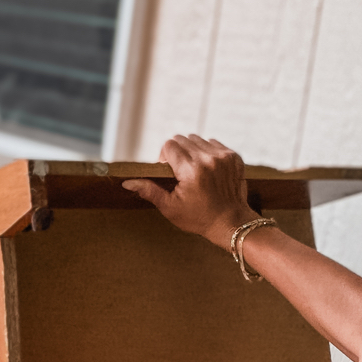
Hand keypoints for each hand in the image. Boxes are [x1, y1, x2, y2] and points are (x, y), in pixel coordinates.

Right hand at [124, 135, 250, 242]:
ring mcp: (223, 156)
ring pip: (198, 139)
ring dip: (192, 151)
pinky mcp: (234, 156)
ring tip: (195, 171)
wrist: (230, 222)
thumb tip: (128, 182)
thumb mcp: (170, 207)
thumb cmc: (198, 218)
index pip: (169, 145)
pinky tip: (208, 170)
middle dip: (178, 153)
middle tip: (181, 172)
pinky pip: (214, 143)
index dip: (165, 157)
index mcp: (191, 171)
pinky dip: (208, 153)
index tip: (169, 171)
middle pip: (183, 139)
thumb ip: (150, 191)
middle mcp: (208, 159)